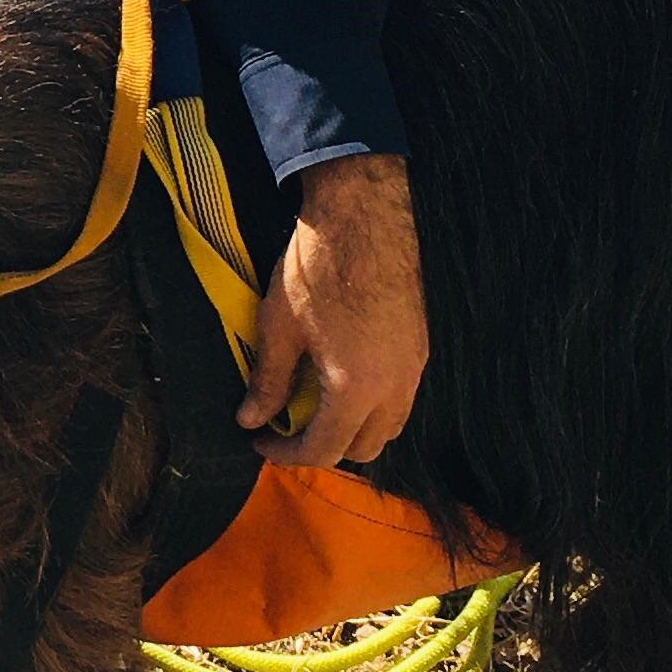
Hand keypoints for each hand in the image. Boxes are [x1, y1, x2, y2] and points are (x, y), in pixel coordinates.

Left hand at [241, 152, 426, 466]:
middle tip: (287, 430)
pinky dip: (373, 405)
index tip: (260, 443)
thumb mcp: (278, 328)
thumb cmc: (316, 268)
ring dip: (354, 429)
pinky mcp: (420, 346)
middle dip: (324, 448)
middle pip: (365, 447)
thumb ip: (267, 382)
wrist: (362, 216)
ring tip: (314, 407)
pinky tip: (342, 379)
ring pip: (389, 424)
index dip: (287, 455)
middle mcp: (396, 385)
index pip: (325, 449)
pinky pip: (401, 396)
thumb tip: (251, 419)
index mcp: (357, 388)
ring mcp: (414, 366)